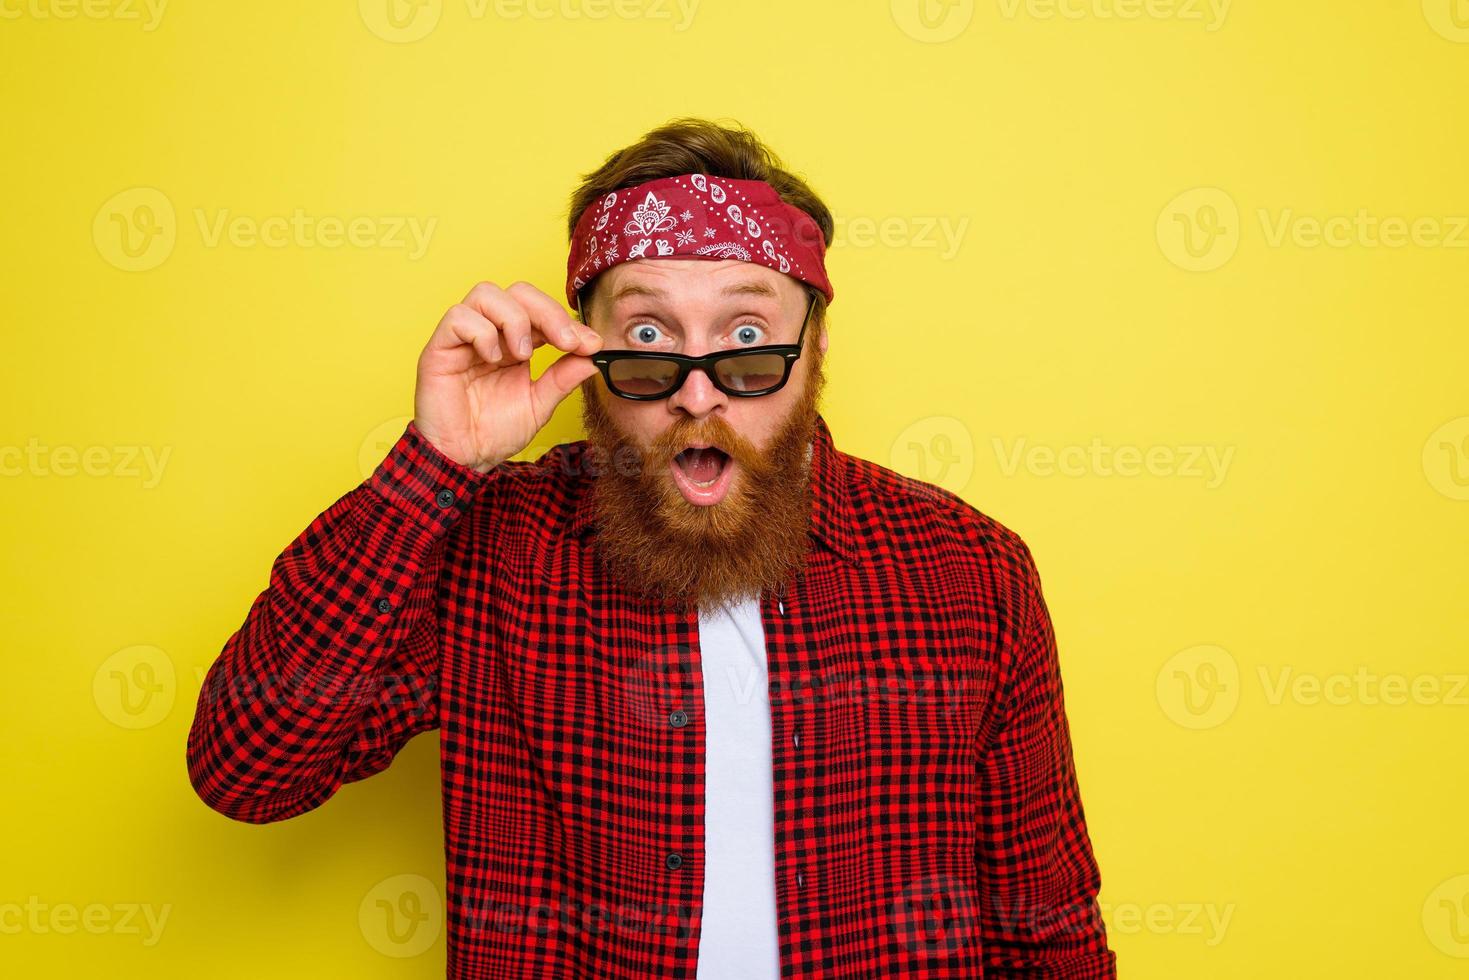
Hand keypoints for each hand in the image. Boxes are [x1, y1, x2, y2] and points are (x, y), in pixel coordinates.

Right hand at [412, 281, 602, 472]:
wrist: (464, 459)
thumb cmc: (493, 433)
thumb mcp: (539, 404)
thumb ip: (563, 378)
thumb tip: (593, 358)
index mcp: (514, 343)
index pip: (541, 312)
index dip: (567, 322)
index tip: (591, 344)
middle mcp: (489, 334)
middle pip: (518, 292)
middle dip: (549, 312)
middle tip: (565, 342)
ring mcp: (463, 339)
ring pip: (487, 294)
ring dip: (514, 319)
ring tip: (523, 354)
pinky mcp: (439, 348)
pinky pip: (458, 317)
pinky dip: (481, 332)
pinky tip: (492, 358)